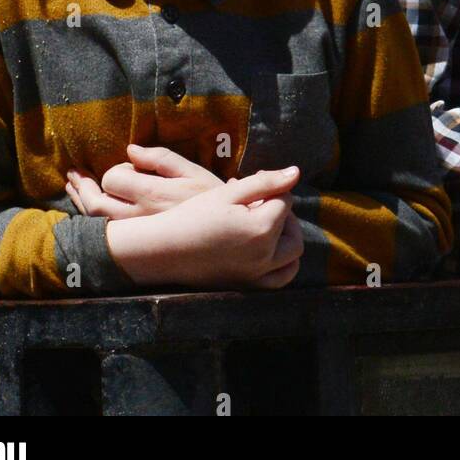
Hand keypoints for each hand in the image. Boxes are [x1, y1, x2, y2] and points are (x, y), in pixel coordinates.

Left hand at [66, 144, 224, 218]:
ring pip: (96, 220)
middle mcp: (139, 218)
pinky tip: (88, 206)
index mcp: (153, 195)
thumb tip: (131, 149)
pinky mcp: (137, 244)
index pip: (113, 178)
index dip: (118, 167)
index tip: (132, 166)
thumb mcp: (193, 171)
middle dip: (82, 186)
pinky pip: (105, 232)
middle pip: (96, 203)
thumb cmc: (211, 198)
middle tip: (74, 172)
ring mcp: (136, 233)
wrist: (224, 232)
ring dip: (81, 200)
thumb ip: (161, 158)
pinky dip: (91, 216)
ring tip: (73, 185)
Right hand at [105, 167, 303, 289]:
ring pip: (291, 259)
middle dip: (284, 215)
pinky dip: (281, 265)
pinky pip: (277, 279)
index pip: (285, 203)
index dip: (272, 189)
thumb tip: (296, 172)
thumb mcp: (229, 193)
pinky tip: (267, 249)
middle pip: (293, 232)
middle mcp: (264, 256)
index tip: (253, 183)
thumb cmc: (193, 216)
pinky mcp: (247, 287)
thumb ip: (266, 183)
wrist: (162, 249)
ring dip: (288, 241)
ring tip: (270, 226)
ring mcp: (256, 275)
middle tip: (263, 204)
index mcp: (262, 229)